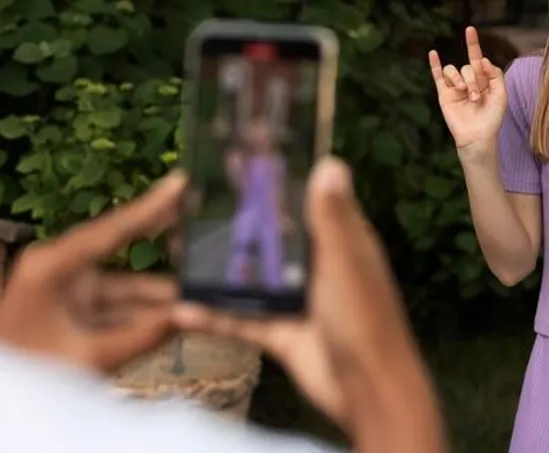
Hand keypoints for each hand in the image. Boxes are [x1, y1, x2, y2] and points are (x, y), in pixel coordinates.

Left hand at [0, 172, 185, 374]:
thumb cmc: (24, 377)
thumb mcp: (88, 359)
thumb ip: (143, 336)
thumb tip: (192, 316)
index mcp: (51, 266)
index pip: (111, 230)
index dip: (150, 207)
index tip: (180, 182)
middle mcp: (58, 270)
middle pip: (122, 249)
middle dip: (162, 239)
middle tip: (199, 213)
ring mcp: (66, 291)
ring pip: (125, 285)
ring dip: (160, 292)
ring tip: (206, 282)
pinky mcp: (72, 312)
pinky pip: (117, 306)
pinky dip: (145, 312)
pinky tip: (180, 313)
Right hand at [172, 158, 432, 429]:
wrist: (367, 390)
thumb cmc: (364, 319)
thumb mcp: (345, 260)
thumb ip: (333, 216)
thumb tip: (330, 161)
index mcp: (342, 242)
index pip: (308, 200)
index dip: (280, 180)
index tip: (245, 158)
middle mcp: (319, 267)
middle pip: (274, 236)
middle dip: (240, 220)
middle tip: (195, 201)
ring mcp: (299, 301)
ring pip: (254, 277)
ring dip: (222, 267)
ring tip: (180, 248)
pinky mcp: (282, 333)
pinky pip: (243, 319)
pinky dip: (216, 315)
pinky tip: (182, 307)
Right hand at [428, 26, 506, 150]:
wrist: (477, 136)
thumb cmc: (492, 118)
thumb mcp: (501, 94)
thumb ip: (495, 74)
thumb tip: (481, 59)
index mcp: (483, 79)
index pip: (477, 58)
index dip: (473, 44)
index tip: (470, 30)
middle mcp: (468, 81)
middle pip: (467, 67)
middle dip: (473, 79)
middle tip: (476, 96)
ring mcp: (455, 87)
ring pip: (453, 70)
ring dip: (460, 79)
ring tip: (465, 93)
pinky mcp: (444, 94)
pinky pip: (437, 76)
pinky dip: (435, 64)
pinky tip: (433, 54)